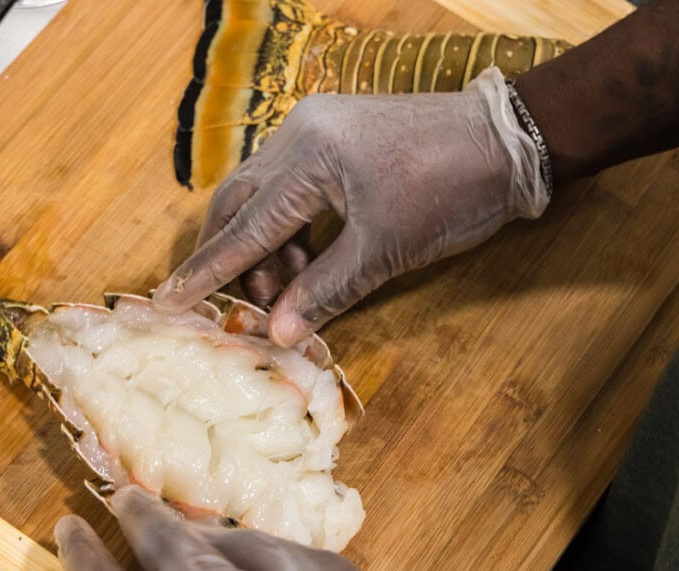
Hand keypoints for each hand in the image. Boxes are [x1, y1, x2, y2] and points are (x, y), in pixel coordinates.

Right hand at [153, 67, 548, 346]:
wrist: (511, 141)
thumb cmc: (452, 191)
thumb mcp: (385, 250)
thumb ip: (325, 291)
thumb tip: (278, 334)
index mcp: (309, 155)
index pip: (247, 225)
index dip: (207, 269)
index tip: (167, 299)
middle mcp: (302, 132)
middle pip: (240, 201)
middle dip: (232, 257)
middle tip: (238, 304)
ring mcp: (318, 129)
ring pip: (264, 194)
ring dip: (264, 247)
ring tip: (287, 292)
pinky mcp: (337, 136)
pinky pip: (291, 186)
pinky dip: (288, 228)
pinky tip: (303, 263)